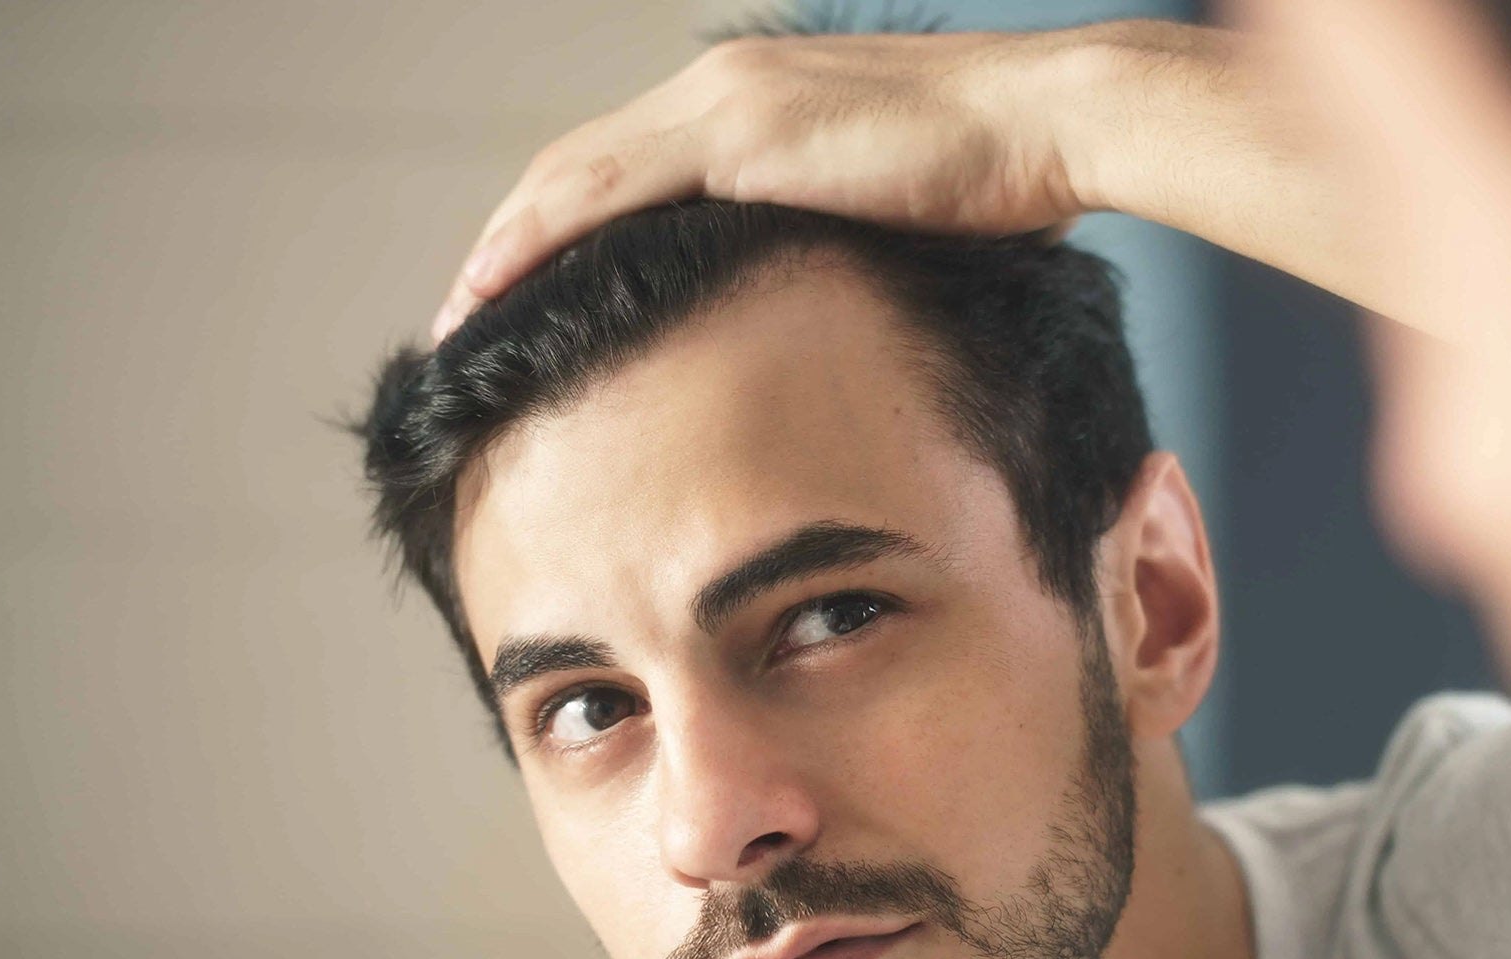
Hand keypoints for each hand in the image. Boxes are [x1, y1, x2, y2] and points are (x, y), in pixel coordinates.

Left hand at [433, 26, 1124, 338]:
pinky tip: (500, 290)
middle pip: (575, 168)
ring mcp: (725, 104)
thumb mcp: (892, 216)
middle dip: (507, 244)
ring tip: (457, 320)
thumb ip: (831, 242)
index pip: (623, 168)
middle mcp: (721, 86)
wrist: (1053, 123)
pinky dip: (539, 242)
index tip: (519, 299)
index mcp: (752, 100)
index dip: (557, 233)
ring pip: (571, 178)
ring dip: (501, 249)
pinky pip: (606, 195)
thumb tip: (811, 311)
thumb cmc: (1001, 181)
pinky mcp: (741, 138)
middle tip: (459, 318)